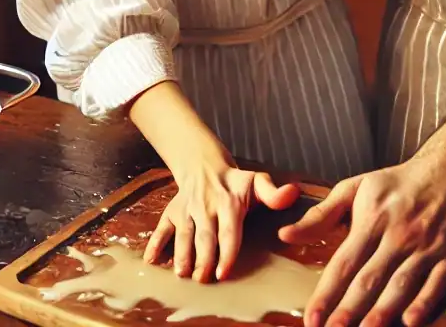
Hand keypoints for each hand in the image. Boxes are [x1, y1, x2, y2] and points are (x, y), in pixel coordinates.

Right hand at [145, 160, 301, 281]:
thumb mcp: (257, 182)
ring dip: (181, 255)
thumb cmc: (236, 182)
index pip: (228, 232)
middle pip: (205, 237)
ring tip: (182, 273)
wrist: (204, 166)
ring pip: (183, 235)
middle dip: (203, 259)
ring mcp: (186, 210)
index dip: (226, 253)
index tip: (223, 272)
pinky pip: (162, 229)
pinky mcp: (171, 212)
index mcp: (229, 204)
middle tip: (202, 279)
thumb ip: (274, 193)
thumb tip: (293, 193)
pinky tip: (152, 261)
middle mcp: (206, 208)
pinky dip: (155, 244)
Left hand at [278, 153, 445, 326]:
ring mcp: (427, 245)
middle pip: (369, 279)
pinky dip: (424, 303)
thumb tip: (285, 235)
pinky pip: (437, 283)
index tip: (311, 319)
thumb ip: (320, 214)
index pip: (344, 263)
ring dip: (382, 312)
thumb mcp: (356, 188)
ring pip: (401, 284)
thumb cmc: (400, 182)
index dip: (326, 294)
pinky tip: (410, 321)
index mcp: (372, 219)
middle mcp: (398, 234)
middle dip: (348, 311)